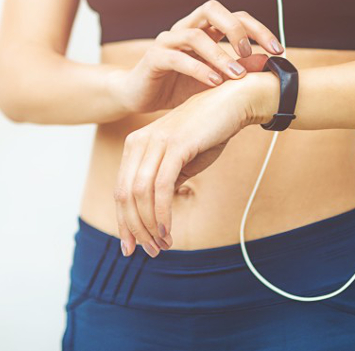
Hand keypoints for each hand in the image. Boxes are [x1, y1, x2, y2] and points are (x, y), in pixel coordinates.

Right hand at [112, 0, 282, 114]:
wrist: (138, 96)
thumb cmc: (177, 86)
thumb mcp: (213, 80)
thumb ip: (236, 71)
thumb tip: (267, 66)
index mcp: (204, 30)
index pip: (235, 17)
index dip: (258, 29)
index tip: (278, 50)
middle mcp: (186, 29)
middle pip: (213, 10)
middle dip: (236, 28)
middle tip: (249, 52)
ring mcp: (168, 41)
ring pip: (196, 35)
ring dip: (220, 55)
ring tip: (236, 75)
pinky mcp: (154, 57)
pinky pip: (177, 57)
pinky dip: (198, 69)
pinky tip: (214, 83)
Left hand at [114, 79, 255, 257]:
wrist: (232, 103)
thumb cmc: (208, 132)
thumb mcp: (181, 161)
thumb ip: (164, 182)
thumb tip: (155, 215)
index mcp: (135, 145)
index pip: (121, 190)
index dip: (125, 222)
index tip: (132, 247)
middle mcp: (139, 142)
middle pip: (125, 195)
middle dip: (135, 229)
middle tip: (150, 252)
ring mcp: (155, 142)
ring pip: (140, 194)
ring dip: (150, 225)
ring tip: (162, 245)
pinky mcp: (175, 145)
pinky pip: (161, 187)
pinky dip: (161, 212)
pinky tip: (168, 229)